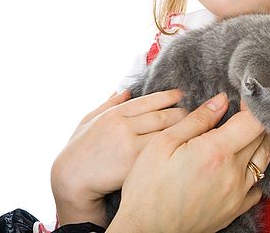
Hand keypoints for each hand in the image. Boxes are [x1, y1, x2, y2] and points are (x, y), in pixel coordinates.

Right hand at [52, 89, 187, 225]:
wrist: (71, 179)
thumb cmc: (78, 151)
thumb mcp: (88, 121)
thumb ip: (108, 104)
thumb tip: (124, 90)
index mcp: (115, 113)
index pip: (149, 100)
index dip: (169, 97)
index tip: (182, 95)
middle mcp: (124, 126)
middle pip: (163, 115)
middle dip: (183, 114)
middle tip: (198, 114)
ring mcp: (130, 145)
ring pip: (166, 134)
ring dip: (185, 132)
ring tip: (198, 132)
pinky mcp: (135, 164)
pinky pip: (162, 154)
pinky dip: (177, 151)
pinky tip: (187, 152)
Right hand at [110, 94, 269, 232]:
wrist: (146, 229)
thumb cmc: (148, 186)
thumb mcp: (163, 143)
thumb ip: (196, 120)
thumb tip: (220, 101)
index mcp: (216, 152)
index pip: (254, 122)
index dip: (252, 106)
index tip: (242, 100)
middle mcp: (234, 174)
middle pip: (262, 139)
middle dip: (255, 121)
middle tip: (240, 112)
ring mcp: (238, 195)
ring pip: (264, 162)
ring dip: (259, 144)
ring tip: (243, 134)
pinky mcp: (235, 210)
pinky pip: (257, 187)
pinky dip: (254, 171)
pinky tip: (239, 165)